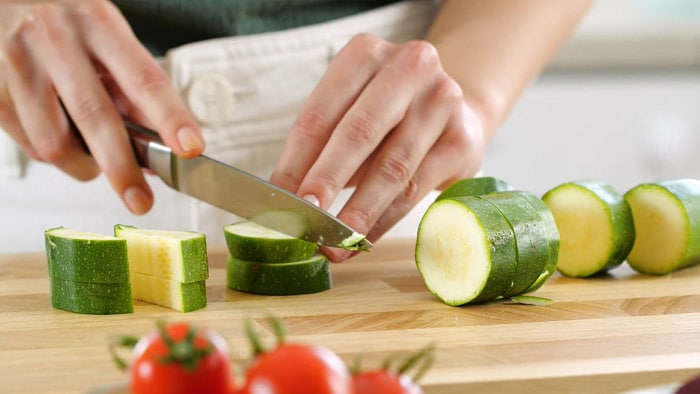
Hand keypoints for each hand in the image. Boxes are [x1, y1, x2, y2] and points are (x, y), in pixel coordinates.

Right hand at [0, 0, 203, 213]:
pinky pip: (30, 146)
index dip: (170, 117)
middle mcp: (56, 39)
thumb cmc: (66, 23)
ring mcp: (19, 64)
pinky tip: (61, 135)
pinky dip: (54, 154)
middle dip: (122, 167)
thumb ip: (135, 89)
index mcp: (98, 24)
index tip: (189, 147)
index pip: (144, 78)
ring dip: (83, 165)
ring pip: (54, 143)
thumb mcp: (110, 40)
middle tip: (140, 200)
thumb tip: (163, 144)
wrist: (4, 0)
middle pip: (95, 116)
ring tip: (95, 157)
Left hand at [270, 34, 485, 260]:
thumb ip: (320, 148)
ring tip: (334, 243)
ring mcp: (442, 101)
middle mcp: (409, 67)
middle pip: (359, 132)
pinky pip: (415, 189)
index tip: (277, 198)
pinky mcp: (462, 140)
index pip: (320, 113)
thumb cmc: (387, 117)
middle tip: (305, 217)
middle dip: (327, 180)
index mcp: (366, 54)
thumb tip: (284, 198)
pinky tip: (362, 239)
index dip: (295, 160)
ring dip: (357, 212)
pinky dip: (384, 220)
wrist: (455, 112)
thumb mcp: (349, 114)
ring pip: (392, 167)